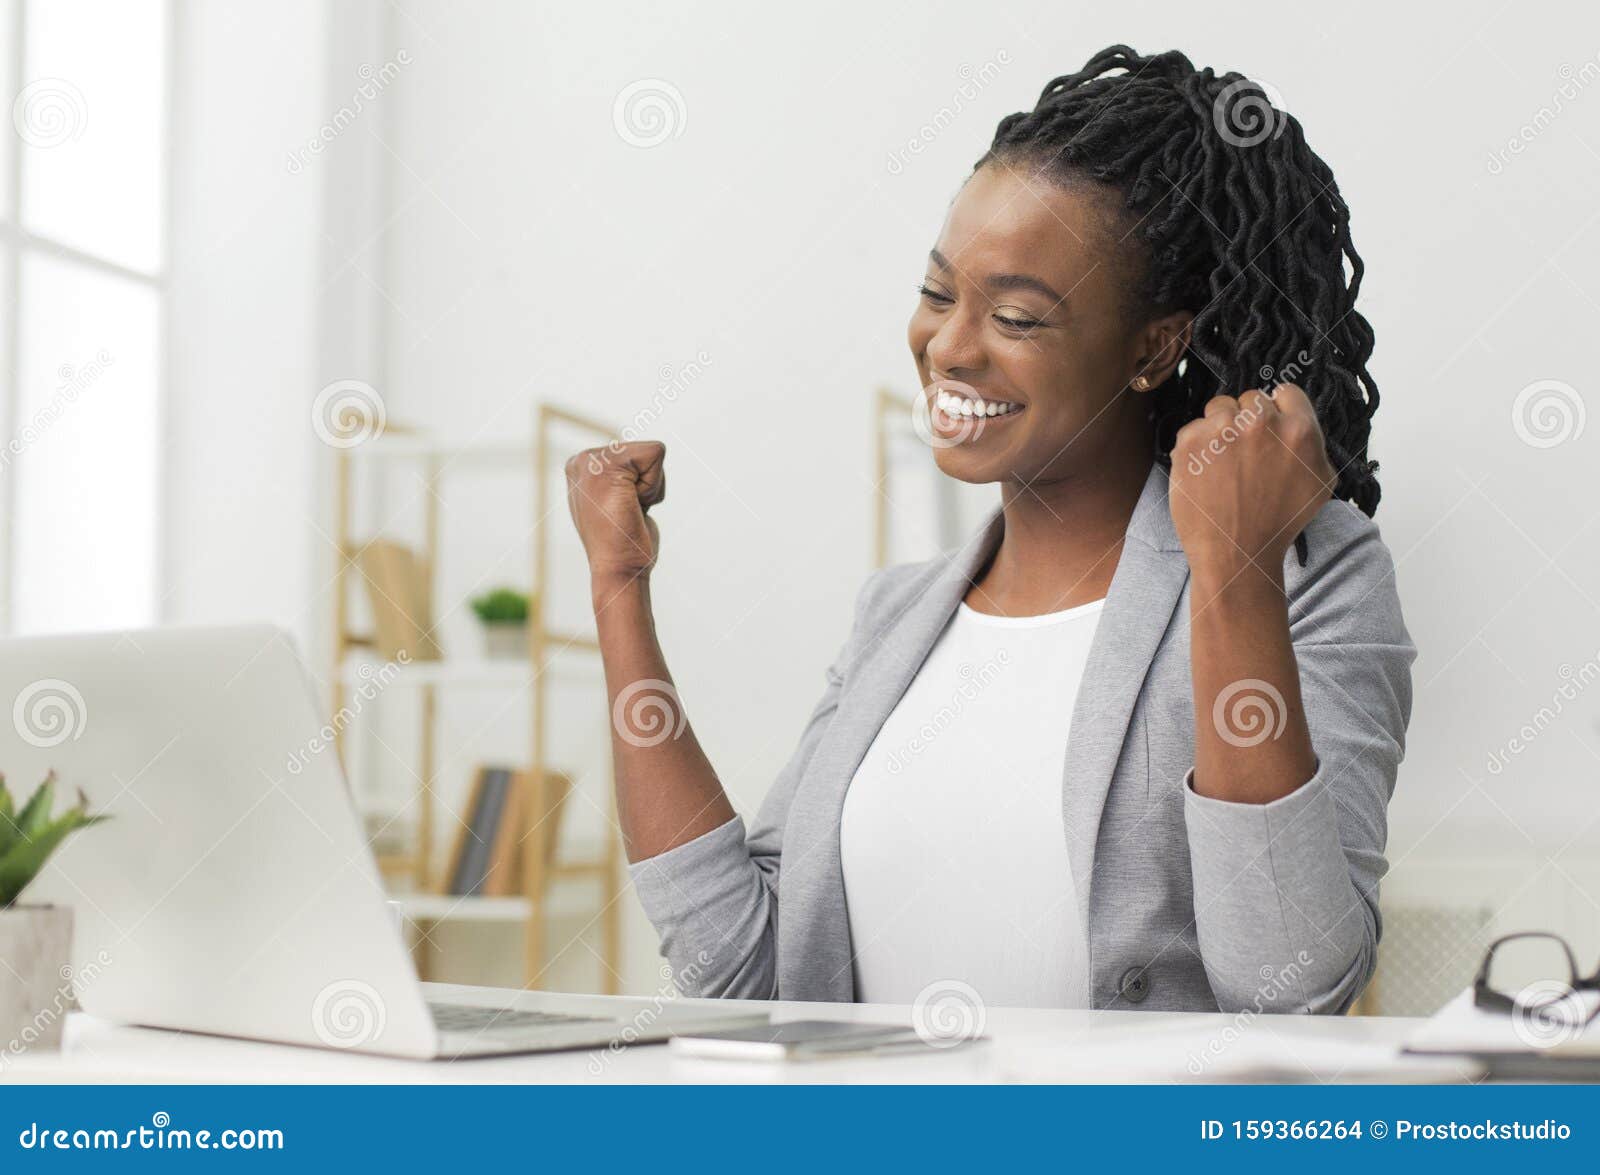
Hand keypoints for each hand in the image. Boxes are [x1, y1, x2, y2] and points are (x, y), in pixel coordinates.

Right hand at [565, 440, 665, 586]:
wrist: (618, 569)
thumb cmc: (623, 543)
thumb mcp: (617, 502)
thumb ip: (619, 481)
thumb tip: (630, 483)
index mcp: (580, 467)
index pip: (635, 454)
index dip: (641, 483)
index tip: (623, 508)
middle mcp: (581, 460)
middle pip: (644, 451)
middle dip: (647, 483)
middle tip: (627, 511)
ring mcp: (591, 462)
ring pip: (652, 453)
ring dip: (651, 487)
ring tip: (629, 510)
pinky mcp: (607, 467)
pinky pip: (655, 454)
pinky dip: (654, 486)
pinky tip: (634, 508)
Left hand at [1168, 383, 1336, 575]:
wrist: (1236, 552)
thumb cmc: (1279, 523)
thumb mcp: (1320, 482)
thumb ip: (1314, 444)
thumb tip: (1299, 422)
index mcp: (1299, 429)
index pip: (1287, 392)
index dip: (1278, 410)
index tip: (1270, 428)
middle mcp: (1261, 422)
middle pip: (1251, 399)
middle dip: (1248, 421)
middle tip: (1245, 454)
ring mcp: (1222, 429)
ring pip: (1220, 408)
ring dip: (1221, 429)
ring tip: (1224, 464)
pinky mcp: (1190, 440)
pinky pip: (1193, 428)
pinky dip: (1196, 447)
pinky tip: (1205, 473)